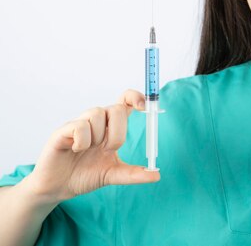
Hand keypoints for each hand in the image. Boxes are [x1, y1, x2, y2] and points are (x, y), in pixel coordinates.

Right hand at [24, 90, 158, 204]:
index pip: (125, 101)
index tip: (144, 106)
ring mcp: (80, 124)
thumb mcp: (113, 175)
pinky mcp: (63, 131)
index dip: (135, 97)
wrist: (59, 188)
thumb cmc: (85, 175)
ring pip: (98, 113)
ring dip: (98, 137)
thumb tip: (156, 175)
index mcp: (111, 127)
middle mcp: (97, 122)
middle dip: (118, 132)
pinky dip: (82, 141)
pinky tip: (75, 150)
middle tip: (109, 149)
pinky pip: (79, 126)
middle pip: (116, 108)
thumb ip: (134, 174)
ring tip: (88, 150)